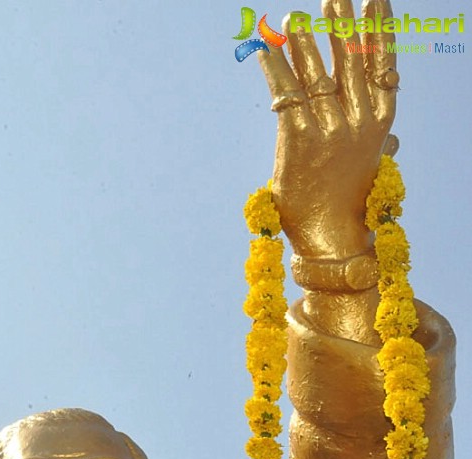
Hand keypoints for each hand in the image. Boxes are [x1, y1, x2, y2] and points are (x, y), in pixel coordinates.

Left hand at [258, 0, 396, 258]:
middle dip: (340, 25)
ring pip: (315, 73)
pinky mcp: (297, 139)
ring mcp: (329, 128)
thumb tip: (396, 140)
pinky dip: (273, 69)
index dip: (379, 29)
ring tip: (292, 17)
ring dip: (303, 42)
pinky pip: (284, 94)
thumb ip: (377, 143)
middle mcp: (358, 119)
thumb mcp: (369, 166)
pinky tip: (263, 49)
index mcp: (380, 121)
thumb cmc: (348, 200)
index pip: (382, 64)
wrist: (332, 236)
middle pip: (349, 60)